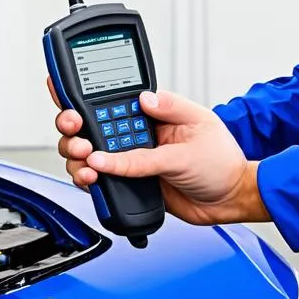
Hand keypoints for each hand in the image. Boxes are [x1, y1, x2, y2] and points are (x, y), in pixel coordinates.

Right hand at [48, 78, 269, 226]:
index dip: (82, 97)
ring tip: (86, 161)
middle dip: (72, 128)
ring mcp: (130, 160)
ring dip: (76, 155)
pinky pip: (99, 181)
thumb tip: (140, 103)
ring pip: (87, 154)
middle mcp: (136, 135)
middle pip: (88, 126)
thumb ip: (165, 119)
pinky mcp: (129, 184)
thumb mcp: (200, 126)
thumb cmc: (223, 161)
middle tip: (78, 136)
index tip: (68, 102)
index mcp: (151, 114)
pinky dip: (87, 180)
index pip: (111, 100)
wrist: (229, 200)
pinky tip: (91, 178)